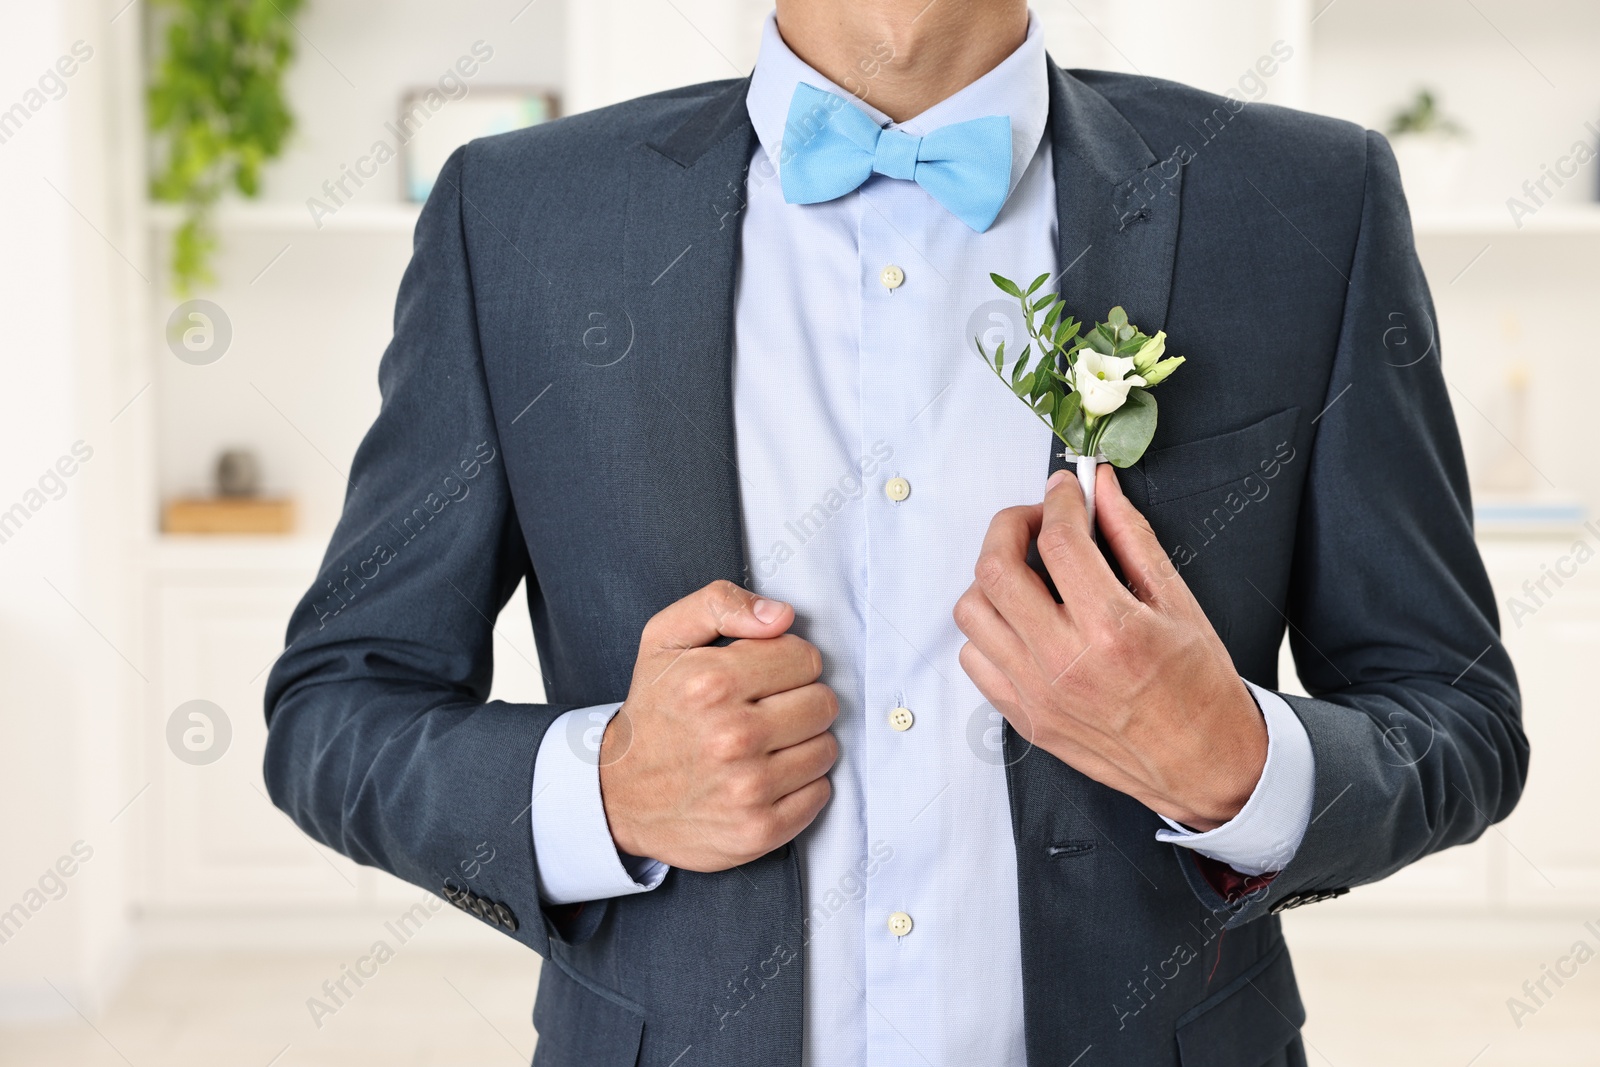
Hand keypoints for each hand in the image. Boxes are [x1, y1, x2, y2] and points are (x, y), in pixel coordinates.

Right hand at [599, 580, 837, 871]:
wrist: (618, 795)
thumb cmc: (652, 711)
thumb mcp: (664, 639)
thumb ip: (720, 604)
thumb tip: (782, 616)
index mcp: (712, 683)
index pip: (806, 659)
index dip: (787, 663)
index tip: (763, 678)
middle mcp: (732, 736)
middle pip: (823, 703)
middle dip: (800, 701)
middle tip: (766, 711)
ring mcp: (748, 788)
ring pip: (826, 749)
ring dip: (803, 744)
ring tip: (765, 745)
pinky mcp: (759, 830)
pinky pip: (820, 793)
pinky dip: (802, 784)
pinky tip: (768, 777)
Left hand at [954, 465, 1266, 829]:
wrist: (1206, 764)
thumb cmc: (1200, 687)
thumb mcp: (1178, 602)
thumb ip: (1132, 537)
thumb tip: (1100, 488)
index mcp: (1111, 628)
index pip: (1058, 539)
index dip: (1059, 499)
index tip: (1065, 489)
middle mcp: (1064, 662)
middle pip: (994, 569)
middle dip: (1010, 526)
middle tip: (1037, 521)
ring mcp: (1036, 694)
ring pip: (972, 611)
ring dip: (992, 578)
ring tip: (1027, 574)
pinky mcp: (1024, 718)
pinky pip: (974, 658)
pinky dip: (988, 629)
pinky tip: (1022, 621)